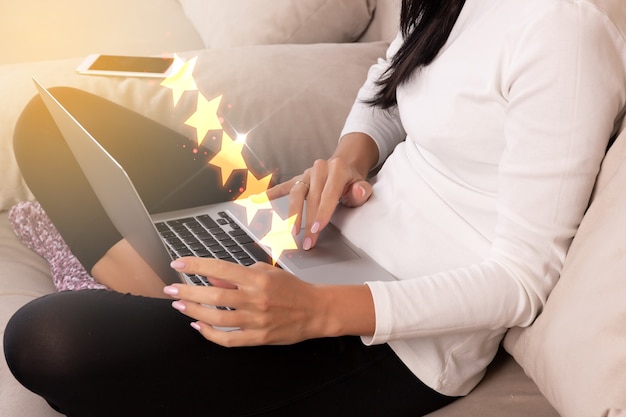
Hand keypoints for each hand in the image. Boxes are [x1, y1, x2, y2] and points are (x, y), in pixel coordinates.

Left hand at [163, 257, 328, 346]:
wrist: (316, 310)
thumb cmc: (293, 289)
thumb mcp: (267, 272)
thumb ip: (239, 275)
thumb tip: (213, 277)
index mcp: (258, 279)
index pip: (220, 269)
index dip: (196, 266)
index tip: (179, 264)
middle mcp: (256, 299)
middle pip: (214, 296)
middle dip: (187, 291)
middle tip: (171, 289)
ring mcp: (256, 320)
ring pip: (217, 318)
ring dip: (194, 311)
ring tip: (180, 305)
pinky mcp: (258, 338)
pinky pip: (228, 340)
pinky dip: (210, 334)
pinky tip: (199, 325)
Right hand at [266, 157, 372, 249]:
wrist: (346, 165)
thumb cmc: (353, 180)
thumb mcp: (363, 184)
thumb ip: (362, 190)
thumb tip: (358, 191)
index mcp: (337, 169)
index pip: (329, 193)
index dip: (322, 212)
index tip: (317, 229)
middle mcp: (320, 169)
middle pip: (312, 197)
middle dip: (308, 222)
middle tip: (307, 242)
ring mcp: (307, 174)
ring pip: (296, 193)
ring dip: (293, 213)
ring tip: (291, 231)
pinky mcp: (299, 179)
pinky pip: (284, 187)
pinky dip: (272, 193)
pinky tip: (259, 200)